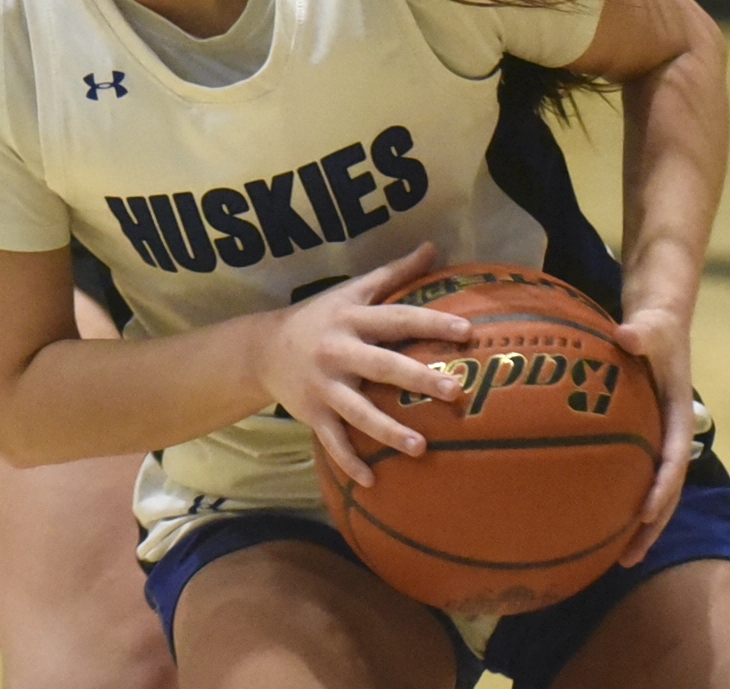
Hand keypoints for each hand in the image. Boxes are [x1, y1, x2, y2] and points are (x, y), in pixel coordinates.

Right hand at [257, 243, 473, 488]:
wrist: (263, 349)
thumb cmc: (321, 316)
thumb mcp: (352, 289)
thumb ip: (394, 273)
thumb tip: (433, 247)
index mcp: (352, 319)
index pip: (397, 319)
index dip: (431, 325)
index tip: (466, 333)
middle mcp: (338, 351)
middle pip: (383, 366)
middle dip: (418, 379)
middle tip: (455, 391)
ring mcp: (324, 386)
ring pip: (359, 412)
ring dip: (389, 431)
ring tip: (420, 447)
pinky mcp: (313, 414)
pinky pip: (332, 442)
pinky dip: (350, 462)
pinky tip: (372, 482)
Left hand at [609, 304, 694, 565]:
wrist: (661, 325)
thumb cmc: (655, 327)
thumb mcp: (652, 326)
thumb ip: (642, 333)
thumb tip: (627, 336)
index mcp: (678, 415)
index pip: (674, 458)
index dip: (663, 487)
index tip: (646, 513)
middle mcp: (671, 435)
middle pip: (668, 489)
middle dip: (653, 526)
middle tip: (630, 556)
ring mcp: (657, 441)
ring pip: (654, 491)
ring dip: (641, 526)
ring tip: (619, 559)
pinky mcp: (642, 441)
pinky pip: (635, 477)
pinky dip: (624, 501)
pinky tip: (598, 524)